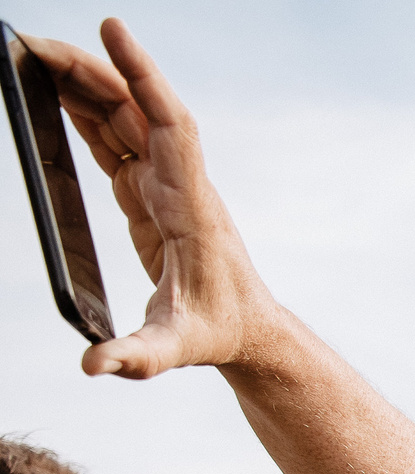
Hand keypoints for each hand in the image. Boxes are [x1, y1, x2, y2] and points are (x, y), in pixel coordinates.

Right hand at [25, 22, 284, 378]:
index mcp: (189, 205)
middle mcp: (179, 185)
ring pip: (124, 120)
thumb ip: (138, 358)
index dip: (143, 76)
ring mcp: (165, 187)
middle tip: (35, 43)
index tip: (114, 30)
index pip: (168, 124)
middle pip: (135, 110)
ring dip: (84, 86)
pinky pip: (116, 143)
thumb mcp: (175, 350)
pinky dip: (86, 115)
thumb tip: (95, 368)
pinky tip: (57, 96)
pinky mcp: (150, 197)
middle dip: (91, 70)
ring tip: (34, 57)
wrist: (249, 335)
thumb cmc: (218, 335)